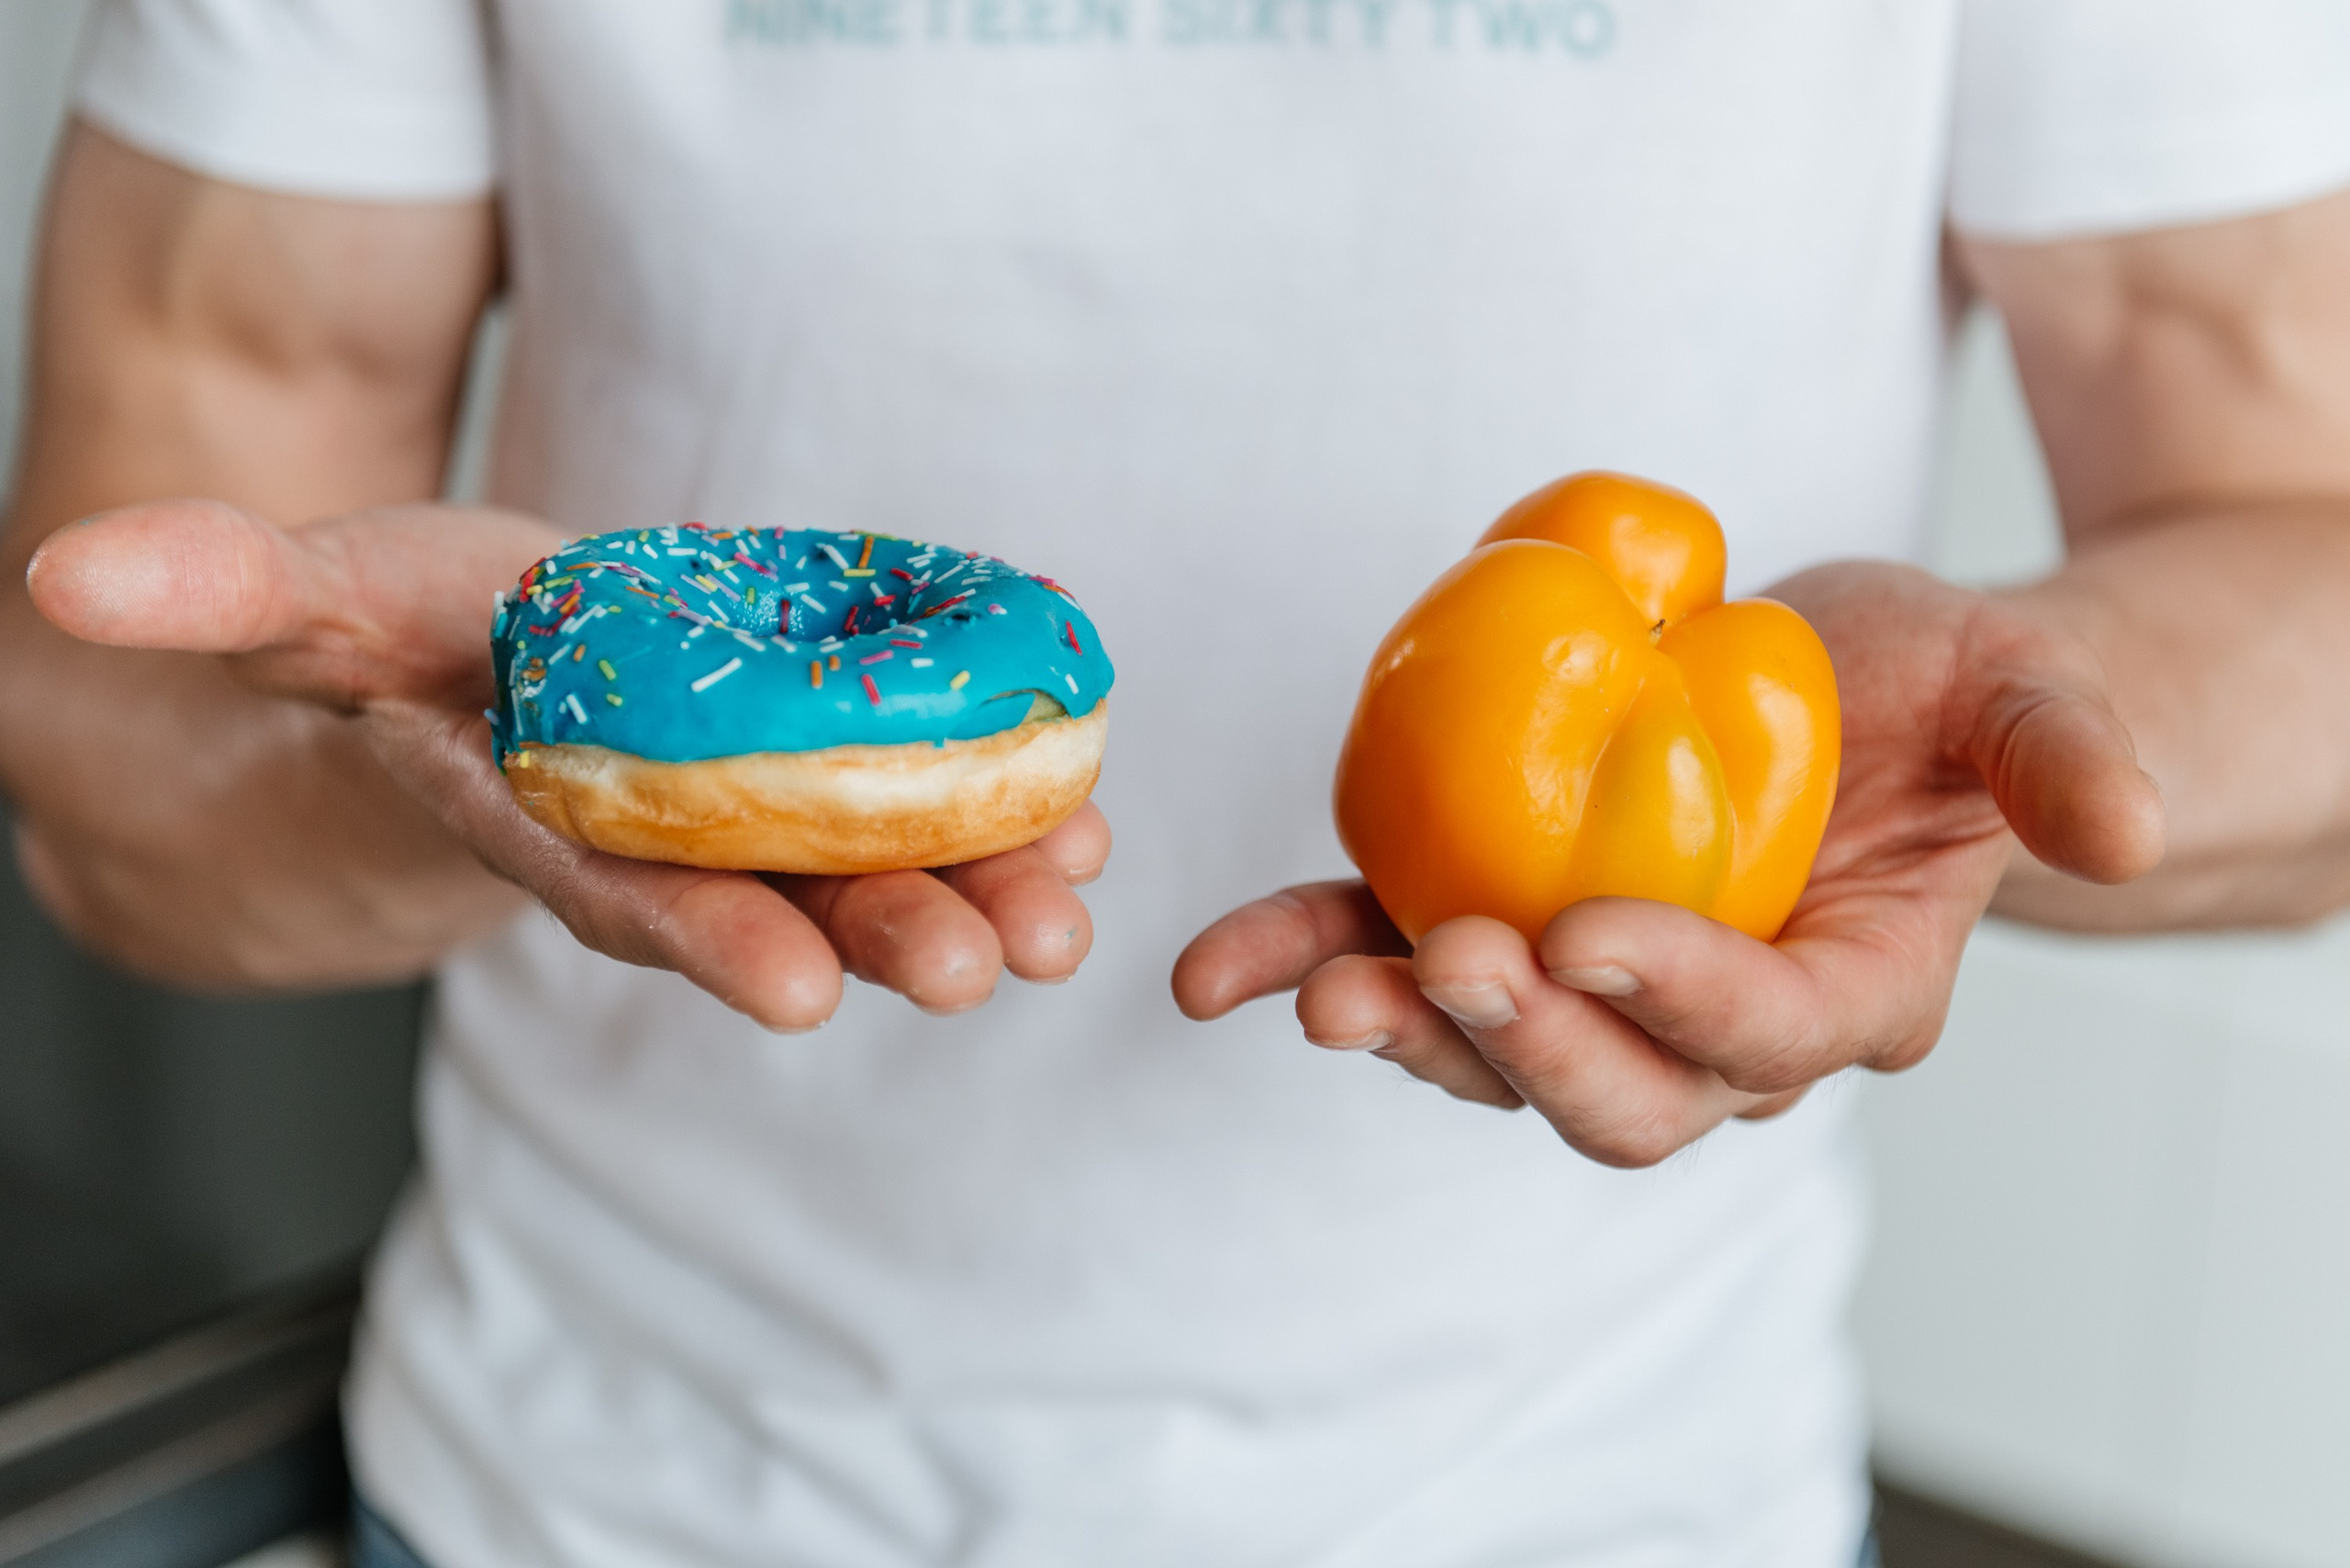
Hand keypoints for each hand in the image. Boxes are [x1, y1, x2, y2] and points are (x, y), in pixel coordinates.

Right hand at [27, 500, 1108, 1027]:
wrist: (480, 668)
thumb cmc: (396, 645)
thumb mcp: (309, 600)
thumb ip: (217, 589)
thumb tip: (63, 570)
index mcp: (534, 818)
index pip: (613, 892)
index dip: (701, 937)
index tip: (799, 990)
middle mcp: (655, 838)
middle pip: (774, 902)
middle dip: (880, 937)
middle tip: (987, 967)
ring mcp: (744, 811)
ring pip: (867, 866)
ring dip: (976, 890)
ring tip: (1072, 911)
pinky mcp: (810, 765)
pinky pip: (917, 797)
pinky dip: (1003, 812)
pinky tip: (1086, 819)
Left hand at [1172, 561, 2162, 1165]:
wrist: (1847, 690)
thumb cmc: (1938, 697)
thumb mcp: (2017, 691)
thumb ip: (2061, 757)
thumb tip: (2120, 830)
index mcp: (1846, 992)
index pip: (1769, 1035)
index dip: (1686, 1003)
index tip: (1595, 937)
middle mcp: (1708, 1028)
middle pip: (1620, 1098)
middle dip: (1528, 1052)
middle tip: (1448, 972)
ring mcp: (1590, 989)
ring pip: (1494, 1055)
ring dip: (1400, 1030)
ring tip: (1310, 991)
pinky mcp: (1498, 924)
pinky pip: (1396, 960)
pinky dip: (1306, 959)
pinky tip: (1215, 972)